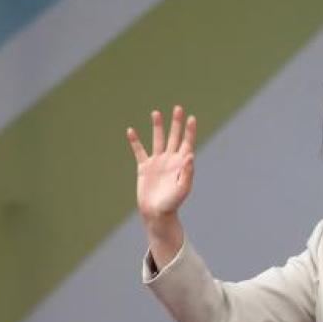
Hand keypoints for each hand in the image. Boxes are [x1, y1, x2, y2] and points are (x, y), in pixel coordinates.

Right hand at [127, 106, 196, 225]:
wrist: (156, 213)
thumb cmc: (172, 203)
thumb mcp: (182, 188)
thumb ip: (187, 172)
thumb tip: (191, 155)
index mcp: (182, 164)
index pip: (187, 143)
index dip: (189, 131)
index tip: (191, 117)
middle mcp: (170, 160)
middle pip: (174, 137)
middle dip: (176, 123)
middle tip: (177, 107)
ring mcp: (157, 163)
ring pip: (157, 140)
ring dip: (157, 127)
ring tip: (156, 112)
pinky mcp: (144, 168)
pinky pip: (139, 151)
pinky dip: (135, 142)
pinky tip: (131, 131)